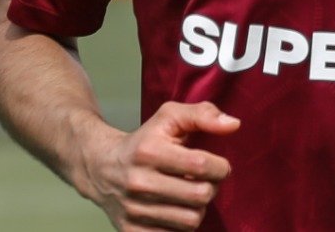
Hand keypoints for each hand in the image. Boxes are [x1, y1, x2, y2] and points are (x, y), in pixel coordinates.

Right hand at [78, 101, 238, 230]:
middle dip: (211, 188)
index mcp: (150, 151)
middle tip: (205, 181)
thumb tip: (234, 125)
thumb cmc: (145, 140)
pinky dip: (181, 225)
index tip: (218, 165)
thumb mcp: (169, 117)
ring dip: (198, 208)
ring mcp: (133, 210)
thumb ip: (203, 114)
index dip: (220, 167)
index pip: (201, 165)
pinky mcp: (131, 231)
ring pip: (191, 220)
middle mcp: (139, 182)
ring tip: (190, 195)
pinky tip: (176, 209)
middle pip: (200, 196)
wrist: (101, 167)